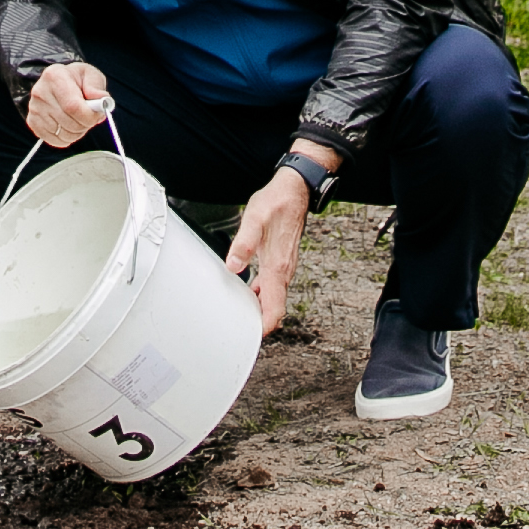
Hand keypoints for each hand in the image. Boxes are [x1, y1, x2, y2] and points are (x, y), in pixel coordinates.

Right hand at [20, 59, 113, 147]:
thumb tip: (102, 101)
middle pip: (69, 123)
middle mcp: (40, 92)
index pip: (73, 107)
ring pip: (64, 134)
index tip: (98, 115)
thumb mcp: (91, 75)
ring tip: (78, 119)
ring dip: (77, 132)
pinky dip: (67, 138)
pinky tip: (68, 125)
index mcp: (55, 76)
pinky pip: (55, 140)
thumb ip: (97, 87)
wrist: (57, 81)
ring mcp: (34, 109)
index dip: (90, 116)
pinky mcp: (33, 122)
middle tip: (89, 116)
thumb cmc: (76, 79)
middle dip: (85, 125)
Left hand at [223, 169, 312, 333]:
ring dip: (260, 310)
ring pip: (273, 298)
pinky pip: (272, 287)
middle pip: (274, 308)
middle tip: (240, 333)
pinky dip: (261, 296)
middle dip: (260, 323)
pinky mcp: (281, 261)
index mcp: (277, 266)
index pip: (275, 307)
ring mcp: (284, 267)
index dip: (266, 326)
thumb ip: (243, 243)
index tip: (253, 338)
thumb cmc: (276, 202)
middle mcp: (283, 271)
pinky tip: (248, 292)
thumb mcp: (254, 219)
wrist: (295, 190)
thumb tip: (233, 266)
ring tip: (240, 316)